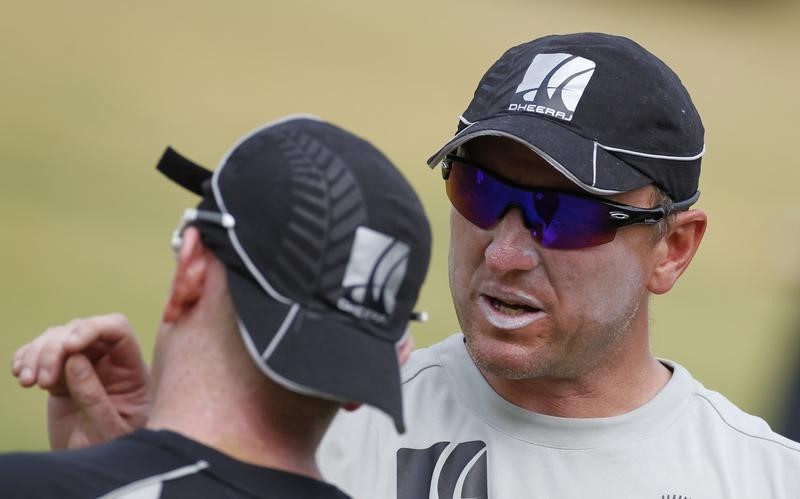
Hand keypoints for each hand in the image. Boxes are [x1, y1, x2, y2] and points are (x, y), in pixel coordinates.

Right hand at [11, 314, 150, 448]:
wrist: (92, 463)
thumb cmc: (110, 448)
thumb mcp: (108, 428)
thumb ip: (94, 396)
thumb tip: (76, 360)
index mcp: (132, 369)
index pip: (118, 329)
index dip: (93, 328)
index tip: (69, 346)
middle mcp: (109, 361)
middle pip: (82, 329)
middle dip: (57, 348)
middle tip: (43, 382)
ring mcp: (85, 365)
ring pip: (59, 337)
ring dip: (38, 354)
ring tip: (26, 382)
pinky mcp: (61, 375)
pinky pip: (42, 353)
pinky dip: (26, 358)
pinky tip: (20, 375)